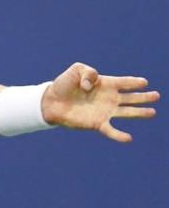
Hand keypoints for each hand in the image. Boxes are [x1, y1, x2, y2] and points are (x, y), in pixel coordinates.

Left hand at [42, 63, 159, 141]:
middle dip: (143, 97)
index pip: (124, 82)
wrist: (51, 101)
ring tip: (153, 112)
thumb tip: (93, 86)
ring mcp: (104, 111)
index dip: (134, 82)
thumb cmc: (64, 84)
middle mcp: (108, 98)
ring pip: (127, 112)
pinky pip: (111, 131)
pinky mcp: (97, 123)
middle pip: (130, 97)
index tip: (144, 82)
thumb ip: (88, 72)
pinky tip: (128, 138)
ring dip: (140, 113)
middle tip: (156, 96)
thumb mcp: (76, 70)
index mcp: (105, 84)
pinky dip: (119, 136)